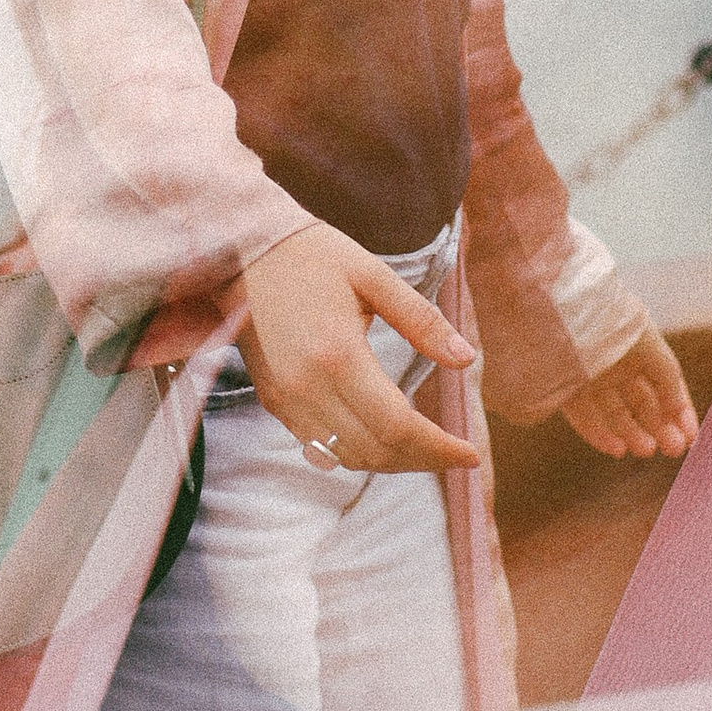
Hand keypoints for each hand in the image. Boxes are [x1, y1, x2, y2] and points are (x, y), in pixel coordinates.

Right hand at [235, 222, 481, 475]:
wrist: (241, 250)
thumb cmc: (312, 256)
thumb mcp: (373, 276)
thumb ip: (421, 320)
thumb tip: (466, 359)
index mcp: (338, 355)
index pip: (398, 426)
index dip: (439, 448)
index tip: (470, 454)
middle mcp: (308, 388)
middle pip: (376, 451)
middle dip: (422, 460)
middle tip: (454, 452)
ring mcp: (286, 399)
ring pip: (348, 457)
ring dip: (391, 460)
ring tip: (424, 447)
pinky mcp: (274, 401)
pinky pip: (321, 446)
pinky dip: (357, 451)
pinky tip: (381, 435)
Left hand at [558, 327, 697, 461]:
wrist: (568, 311)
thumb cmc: (614, 323)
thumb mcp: (651, 347)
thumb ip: (667, 378)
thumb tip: (678, 410)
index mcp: (641, 349)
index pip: (665, 387)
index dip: (679, 412)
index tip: (691, 438)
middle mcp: (617, 366)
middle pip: (642, 404)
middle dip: (660, 427)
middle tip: (673, 450)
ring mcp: (592, 379)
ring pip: (616, 414)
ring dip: (632, 434)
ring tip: (647, 450)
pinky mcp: (567, 390)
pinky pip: (586, 417)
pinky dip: (600, 435)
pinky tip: (618, 450)